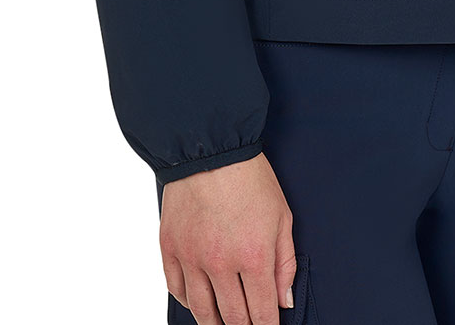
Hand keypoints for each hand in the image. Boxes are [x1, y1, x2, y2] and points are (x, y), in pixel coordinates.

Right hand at [159, 153, 297, 323]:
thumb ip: (285, 263)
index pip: (261, 313)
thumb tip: (283, 302)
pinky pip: (176, 290)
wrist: (211, 147)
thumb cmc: (251, 178)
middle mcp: (220, 263)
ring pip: (201, 312)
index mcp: (253, 255)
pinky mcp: (170, 247)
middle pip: (232, 318)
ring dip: (215, 324)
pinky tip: (199, 302)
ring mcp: (191, 257)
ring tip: (224, 324)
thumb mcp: (282, 216)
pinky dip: (188, 302)